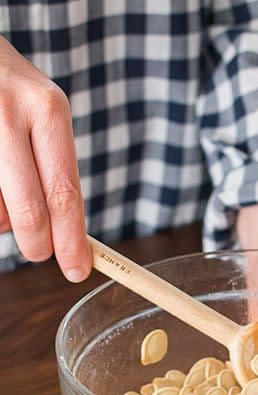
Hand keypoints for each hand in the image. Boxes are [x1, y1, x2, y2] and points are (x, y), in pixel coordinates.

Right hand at [0, 37, 90, 280]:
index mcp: (48, 111)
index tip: (78, 269)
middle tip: (39, 252)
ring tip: (5, 187)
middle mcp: (9, 114)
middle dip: (37, 244)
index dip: (72, 239)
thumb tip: (60, 234)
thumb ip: (52, 168)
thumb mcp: (43, 114)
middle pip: (30, 210)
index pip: (65, 192)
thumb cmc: (10, 91)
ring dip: (2, 217)